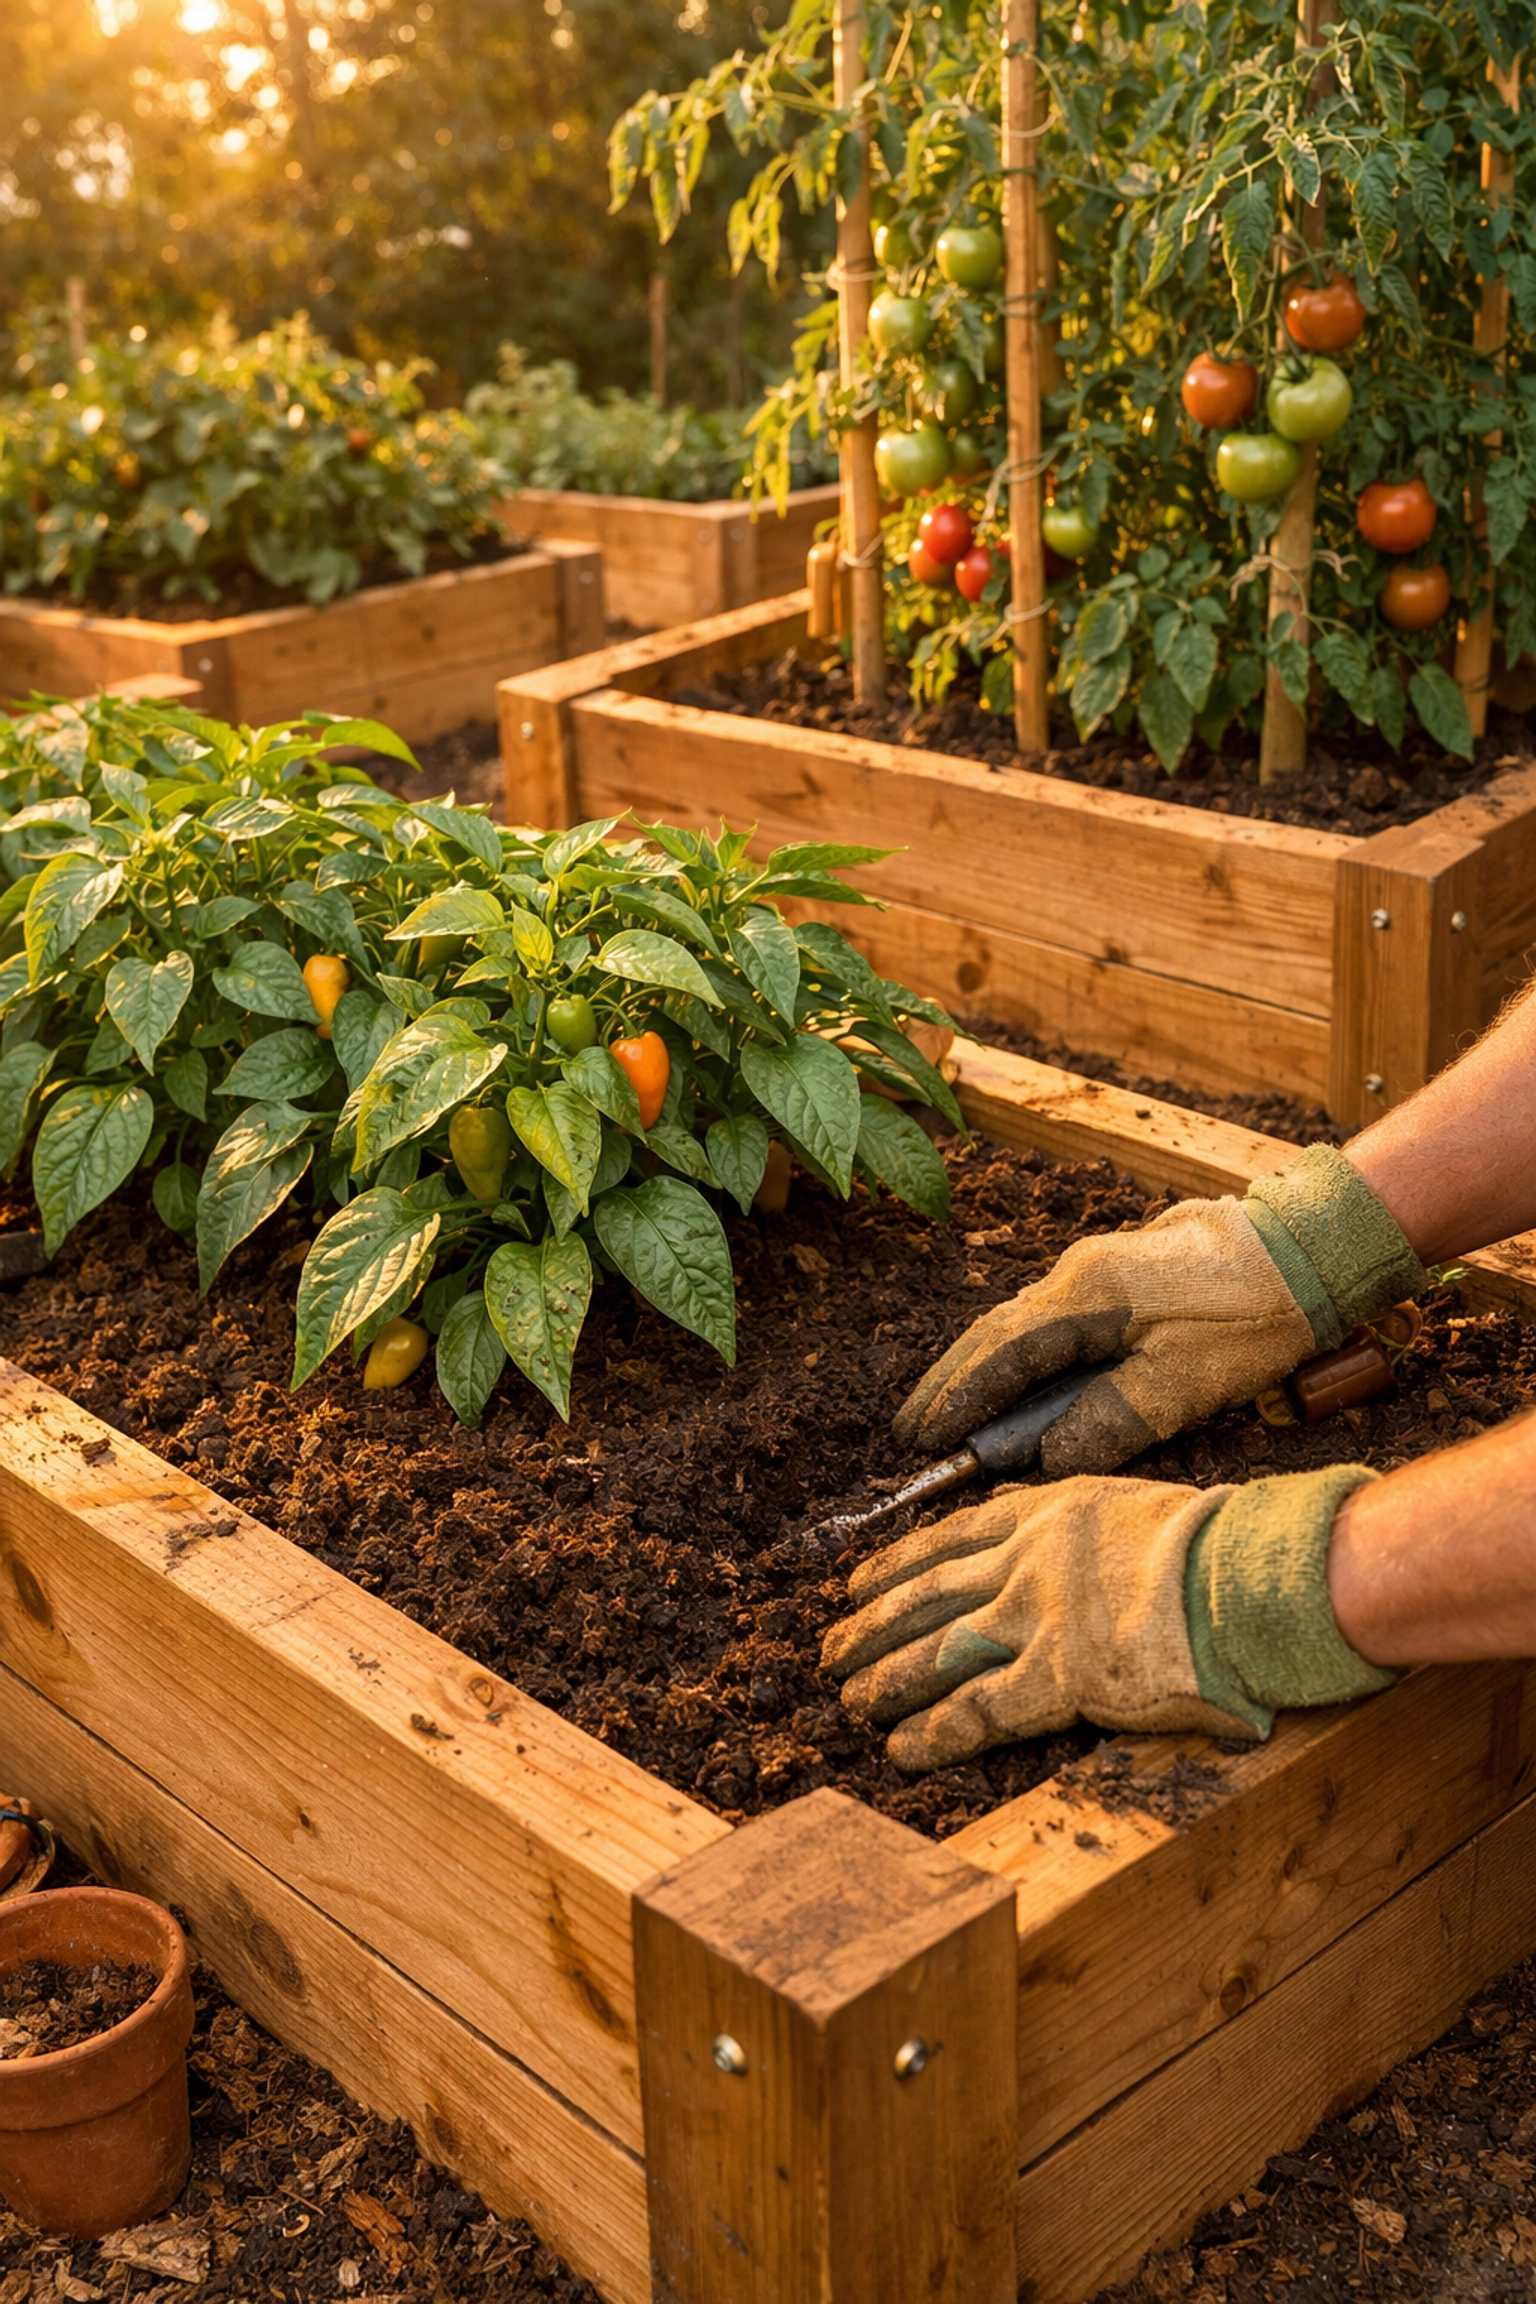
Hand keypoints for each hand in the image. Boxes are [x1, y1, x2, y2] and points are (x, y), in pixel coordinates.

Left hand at [821, 1474, 1248, 1771]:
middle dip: (871, 1624)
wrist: (1245, 1574)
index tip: (857, 1583)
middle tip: (831, 1648)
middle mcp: (1026, 1561)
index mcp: (1046, 1513)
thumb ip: (1074, 1525)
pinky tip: (900, 1748)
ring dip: (884, 1677)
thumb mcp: (1128, 1505)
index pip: (946, 1538)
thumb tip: (1041, 1532)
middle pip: (924, 1595)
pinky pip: (976, 1710)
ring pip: (934, 1650)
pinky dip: (931, 1732)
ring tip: (848, 1699)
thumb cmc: (1211, 1544)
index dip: (893, 1564)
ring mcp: (1036, 1618)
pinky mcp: (1058, 1678)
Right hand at [894, 1196, 1314, 1473]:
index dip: (959, 1401)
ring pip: (1018, 1322)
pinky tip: (1017, 1377)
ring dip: (982, 1368)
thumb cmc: (1251, 1317)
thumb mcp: (1183, 1384)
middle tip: (913, 1430)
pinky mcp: (1122, 1273)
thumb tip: (1047, 1456)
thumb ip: (1109, 1421)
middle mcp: (1077, 1275)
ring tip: (952, 1410)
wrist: (1308, 1246)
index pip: (1000, 1355)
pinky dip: (1019, 1352)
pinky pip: (1048, 1316)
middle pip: (994, 1333)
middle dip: (951, 1383)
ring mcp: (1098, 1268)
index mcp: (1084, 1298)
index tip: (924, 1440)